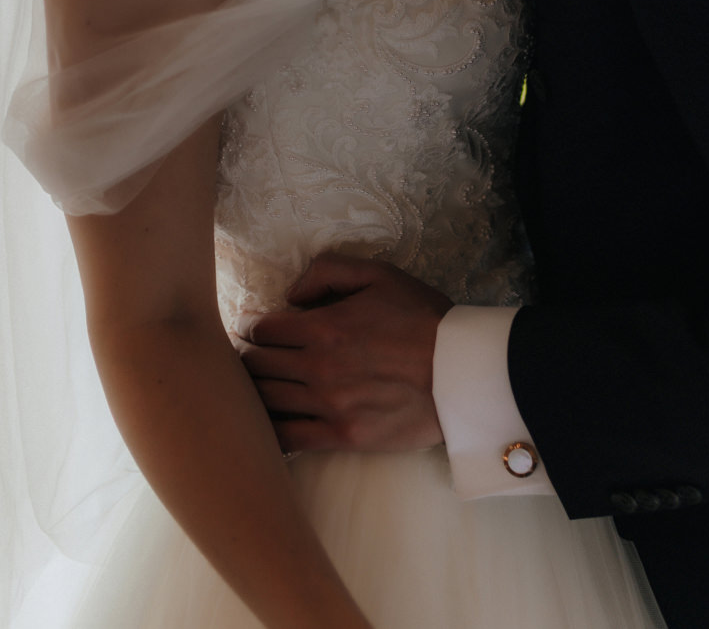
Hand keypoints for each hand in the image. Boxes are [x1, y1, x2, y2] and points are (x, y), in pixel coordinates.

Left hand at [237, 254, 452, 453]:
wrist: (461, 370)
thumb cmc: (422, 317)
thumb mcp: (379, 275)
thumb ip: (328, 271)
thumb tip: (291, 295)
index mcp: (324, 327)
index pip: (261, 330)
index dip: (250, 326)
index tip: (251, 328)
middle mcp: (318, 368)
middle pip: (255, 367)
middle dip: (246, 358)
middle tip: (249, 357)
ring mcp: (329, 406)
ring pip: (265, 402)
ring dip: (253, 392)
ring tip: (255, 386)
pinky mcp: (343, 437)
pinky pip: (288, 438)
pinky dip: (269, 431)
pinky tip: (265, 424)